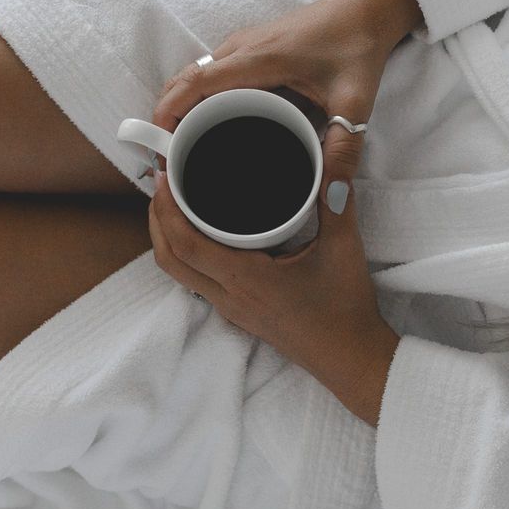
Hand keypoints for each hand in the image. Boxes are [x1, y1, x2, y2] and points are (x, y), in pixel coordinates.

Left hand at [148, 167, 399, 424]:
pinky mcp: (238, 313)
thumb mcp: (343, 246)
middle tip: (163, 182)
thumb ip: (337, 195)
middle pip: (170, 259)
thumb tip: (333, 150)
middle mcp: (228, 297)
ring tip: (175, 202)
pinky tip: (203, 232)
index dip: (166, 208)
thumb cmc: (345, 307)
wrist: (351, 358)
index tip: (164, 175)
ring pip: (180, 273)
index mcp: (245, 279)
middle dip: (158, 220)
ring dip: (169, 238)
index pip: (185, 243)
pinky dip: (188, 254)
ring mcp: (230, 309)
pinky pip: (197, 281)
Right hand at [152, 0, 393, 146]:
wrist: (366, 8)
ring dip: (178, 110)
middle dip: (165, 121)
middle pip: (182, 82)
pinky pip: (208, 74)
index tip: (162, 155)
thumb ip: (343, 152)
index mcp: (257, 59)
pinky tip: (206, 128)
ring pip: (192, 77)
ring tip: (180, 152)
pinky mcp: (248, 49)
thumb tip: (333, 200)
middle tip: (169, 165)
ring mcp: (241, 45)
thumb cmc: (358, 48)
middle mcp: (240, 48)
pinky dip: (195, 100)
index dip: (168, 118)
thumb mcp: (355, 104)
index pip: (194, 85)